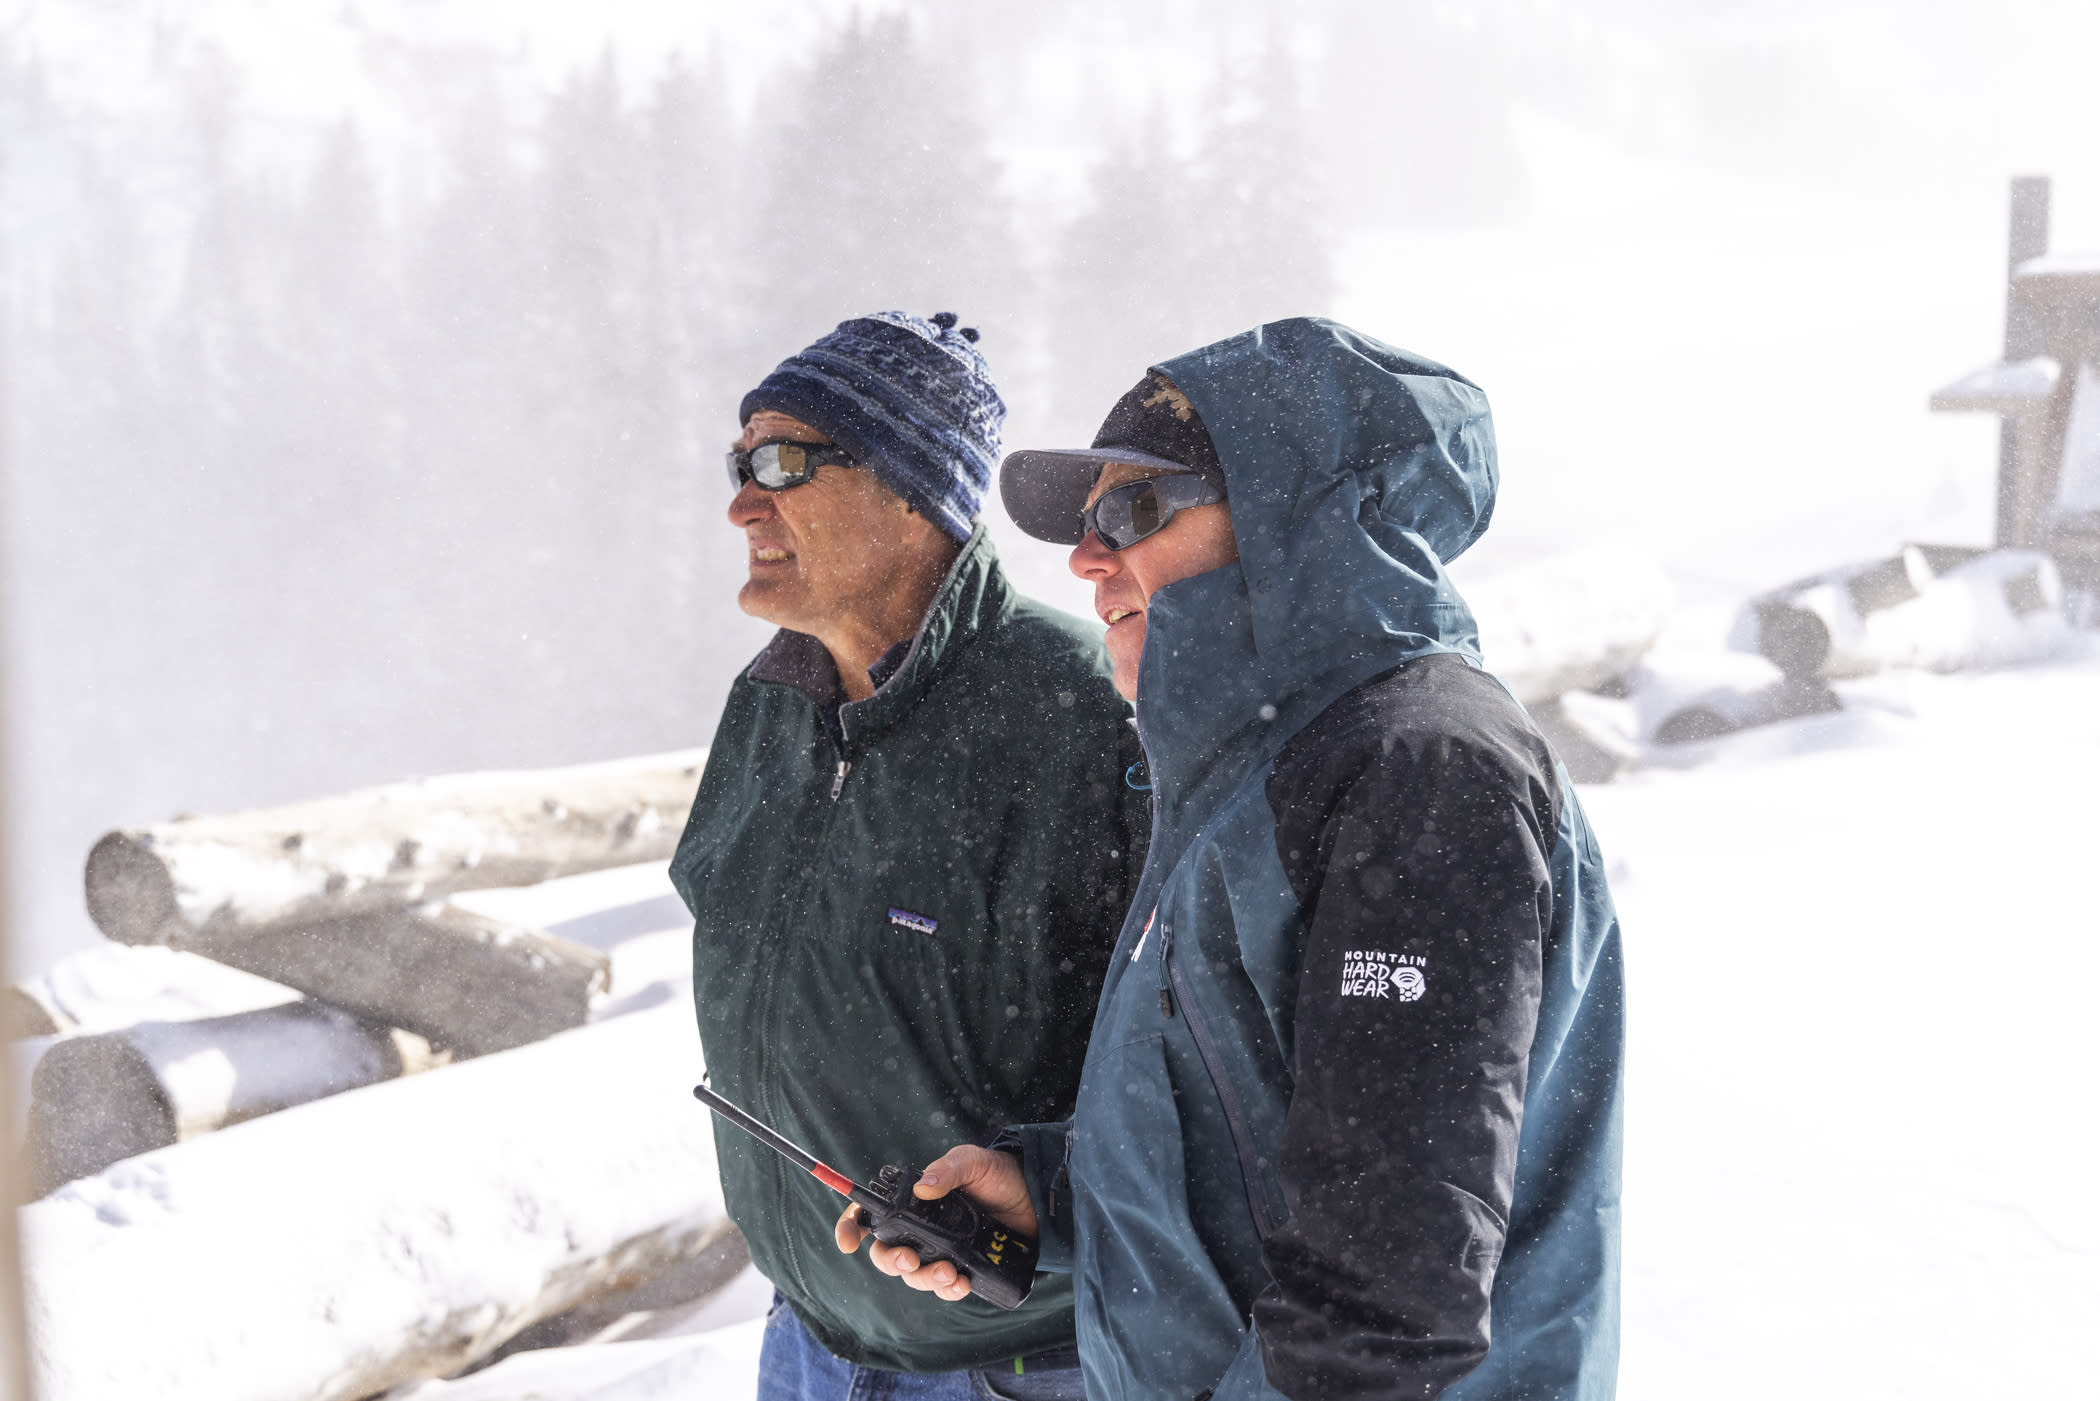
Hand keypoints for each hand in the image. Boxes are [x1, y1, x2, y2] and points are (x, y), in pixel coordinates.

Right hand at [834, 1144, 1037, 1301]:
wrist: (1038, 1199)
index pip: (871, 1216)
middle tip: (910, 1260)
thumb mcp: (974, 1162)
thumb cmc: (1000, 1175)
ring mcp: (942, 1252)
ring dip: (925, 1279)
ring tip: (950, 1272)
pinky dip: (949, 1290)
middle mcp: (922, 1230)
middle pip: (886, 1254)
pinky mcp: (964, 1269)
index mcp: (914, 1203)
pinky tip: (962, 1283)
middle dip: (890, 1262)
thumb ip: (949, 1169)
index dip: (851, 1227)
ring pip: (915, 1277)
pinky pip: (945, 1288)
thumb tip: (923, 1187)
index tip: (848, 1242)